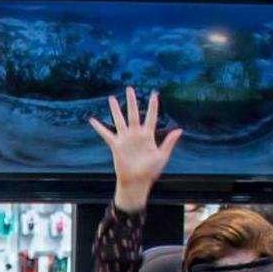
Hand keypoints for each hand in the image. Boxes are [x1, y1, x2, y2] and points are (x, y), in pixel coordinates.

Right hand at [88, 87, 182, 212]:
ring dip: (115, 109)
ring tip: (111, 98)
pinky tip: (93, 120)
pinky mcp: (116, 145)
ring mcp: (125, 139)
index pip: (151, 116)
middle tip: (129, 89)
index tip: (154, 93)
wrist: (136, 182)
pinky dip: (99, 127)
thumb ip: (169, 142)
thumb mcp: (162, 156)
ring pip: (119, 120)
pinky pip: (106, 134)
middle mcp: (136, 134)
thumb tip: (179, 130)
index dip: (153, 105)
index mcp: (148, 136)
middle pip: (133, 113)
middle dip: (132, 101)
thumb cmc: (150, 171)